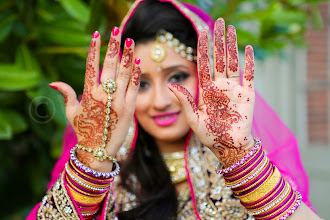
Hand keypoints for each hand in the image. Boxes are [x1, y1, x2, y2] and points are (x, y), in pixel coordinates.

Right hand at [49, 29, 140, 170]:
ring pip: (126, 73)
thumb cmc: (84, 131)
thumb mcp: (71, 113)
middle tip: (116, 31)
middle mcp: (105, 95)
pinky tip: (138, 62)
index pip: (91, 66)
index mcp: (89, 94)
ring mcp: (119, 101)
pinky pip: (135, 87)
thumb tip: (53, 82)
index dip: (94, 49)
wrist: (99, 150)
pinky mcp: (131, 108)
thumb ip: (66, 94)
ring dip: (128, 55)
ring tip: (130, 41)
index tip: (97, 35)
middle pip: (110, 65)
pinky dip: (137, 74)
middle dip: (114, 46)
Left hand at [169, 18, 254, 166]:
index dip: (203, 49)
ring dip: (232, 45)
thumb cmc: (210, 136)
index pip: (204, 65)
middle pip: (219, 58)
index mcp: (206, 91)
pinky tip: (247, 49)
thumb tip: (170, 85)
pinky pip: (249, 75)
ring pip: (232, 62)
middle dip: (218, 40)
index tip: (202, 33)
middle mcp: (220, 86)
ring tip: (231, 29)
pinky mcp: (247, 95)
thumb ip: (184, 101)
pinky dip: (249, 62)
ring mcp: (234, 89)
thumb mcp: (193, 118)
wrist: (229, 148)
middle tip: (219, 22)